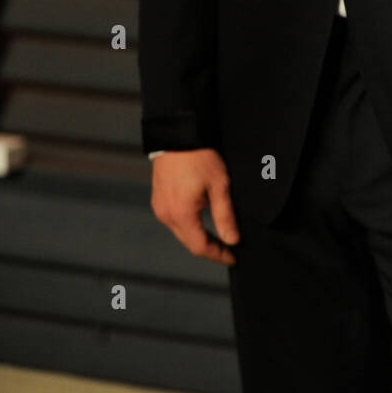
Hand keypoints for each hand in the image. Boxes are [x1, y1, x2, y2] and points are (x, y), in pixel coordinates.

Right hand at [150, 148, 239, 265]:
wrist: (178, 134)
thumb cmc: (200, 157)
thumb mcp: (219, 186)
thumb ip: (225, 216)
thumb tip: (232, 240)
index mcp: (181, 214)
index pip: (200, 246)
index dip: (218, 255)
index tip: (233, 258)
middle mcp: (166, 214)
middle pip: (189, 241)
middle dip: (210, 248)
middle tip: (229, 250)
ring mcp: (160, 207)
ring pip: (181, 231)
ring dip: (198, 236)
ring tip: (219, 236)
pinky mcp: (158, 199)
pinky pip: (174, 219)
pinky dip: (188, 225)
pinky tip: (201, 220)